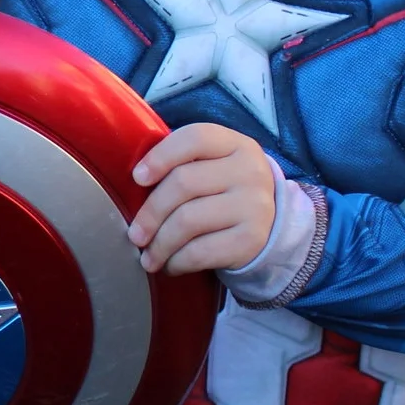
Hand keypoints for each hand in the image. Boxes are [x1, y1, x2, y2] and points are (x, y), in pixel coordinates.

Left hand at [126, 123, 276, 275]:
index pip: (194, 139)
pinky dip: (177, 262)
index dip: (160, 157)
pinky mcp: (252, 240)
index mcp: (235, 144)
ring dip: (159, 244)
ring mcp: (255, 206)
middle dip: (151, 213)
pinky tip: (169, 265)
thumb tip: (135, 184)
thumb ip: (182, 164)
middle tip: (135, 235)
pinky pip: (201, 252)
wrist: (269, 225)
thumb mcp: (212, 166)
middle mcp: (250, 171)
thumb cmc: (223, 191)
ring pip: (188, 221)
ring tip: (148, 256)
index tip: (137, 178)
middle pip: (184, 184)